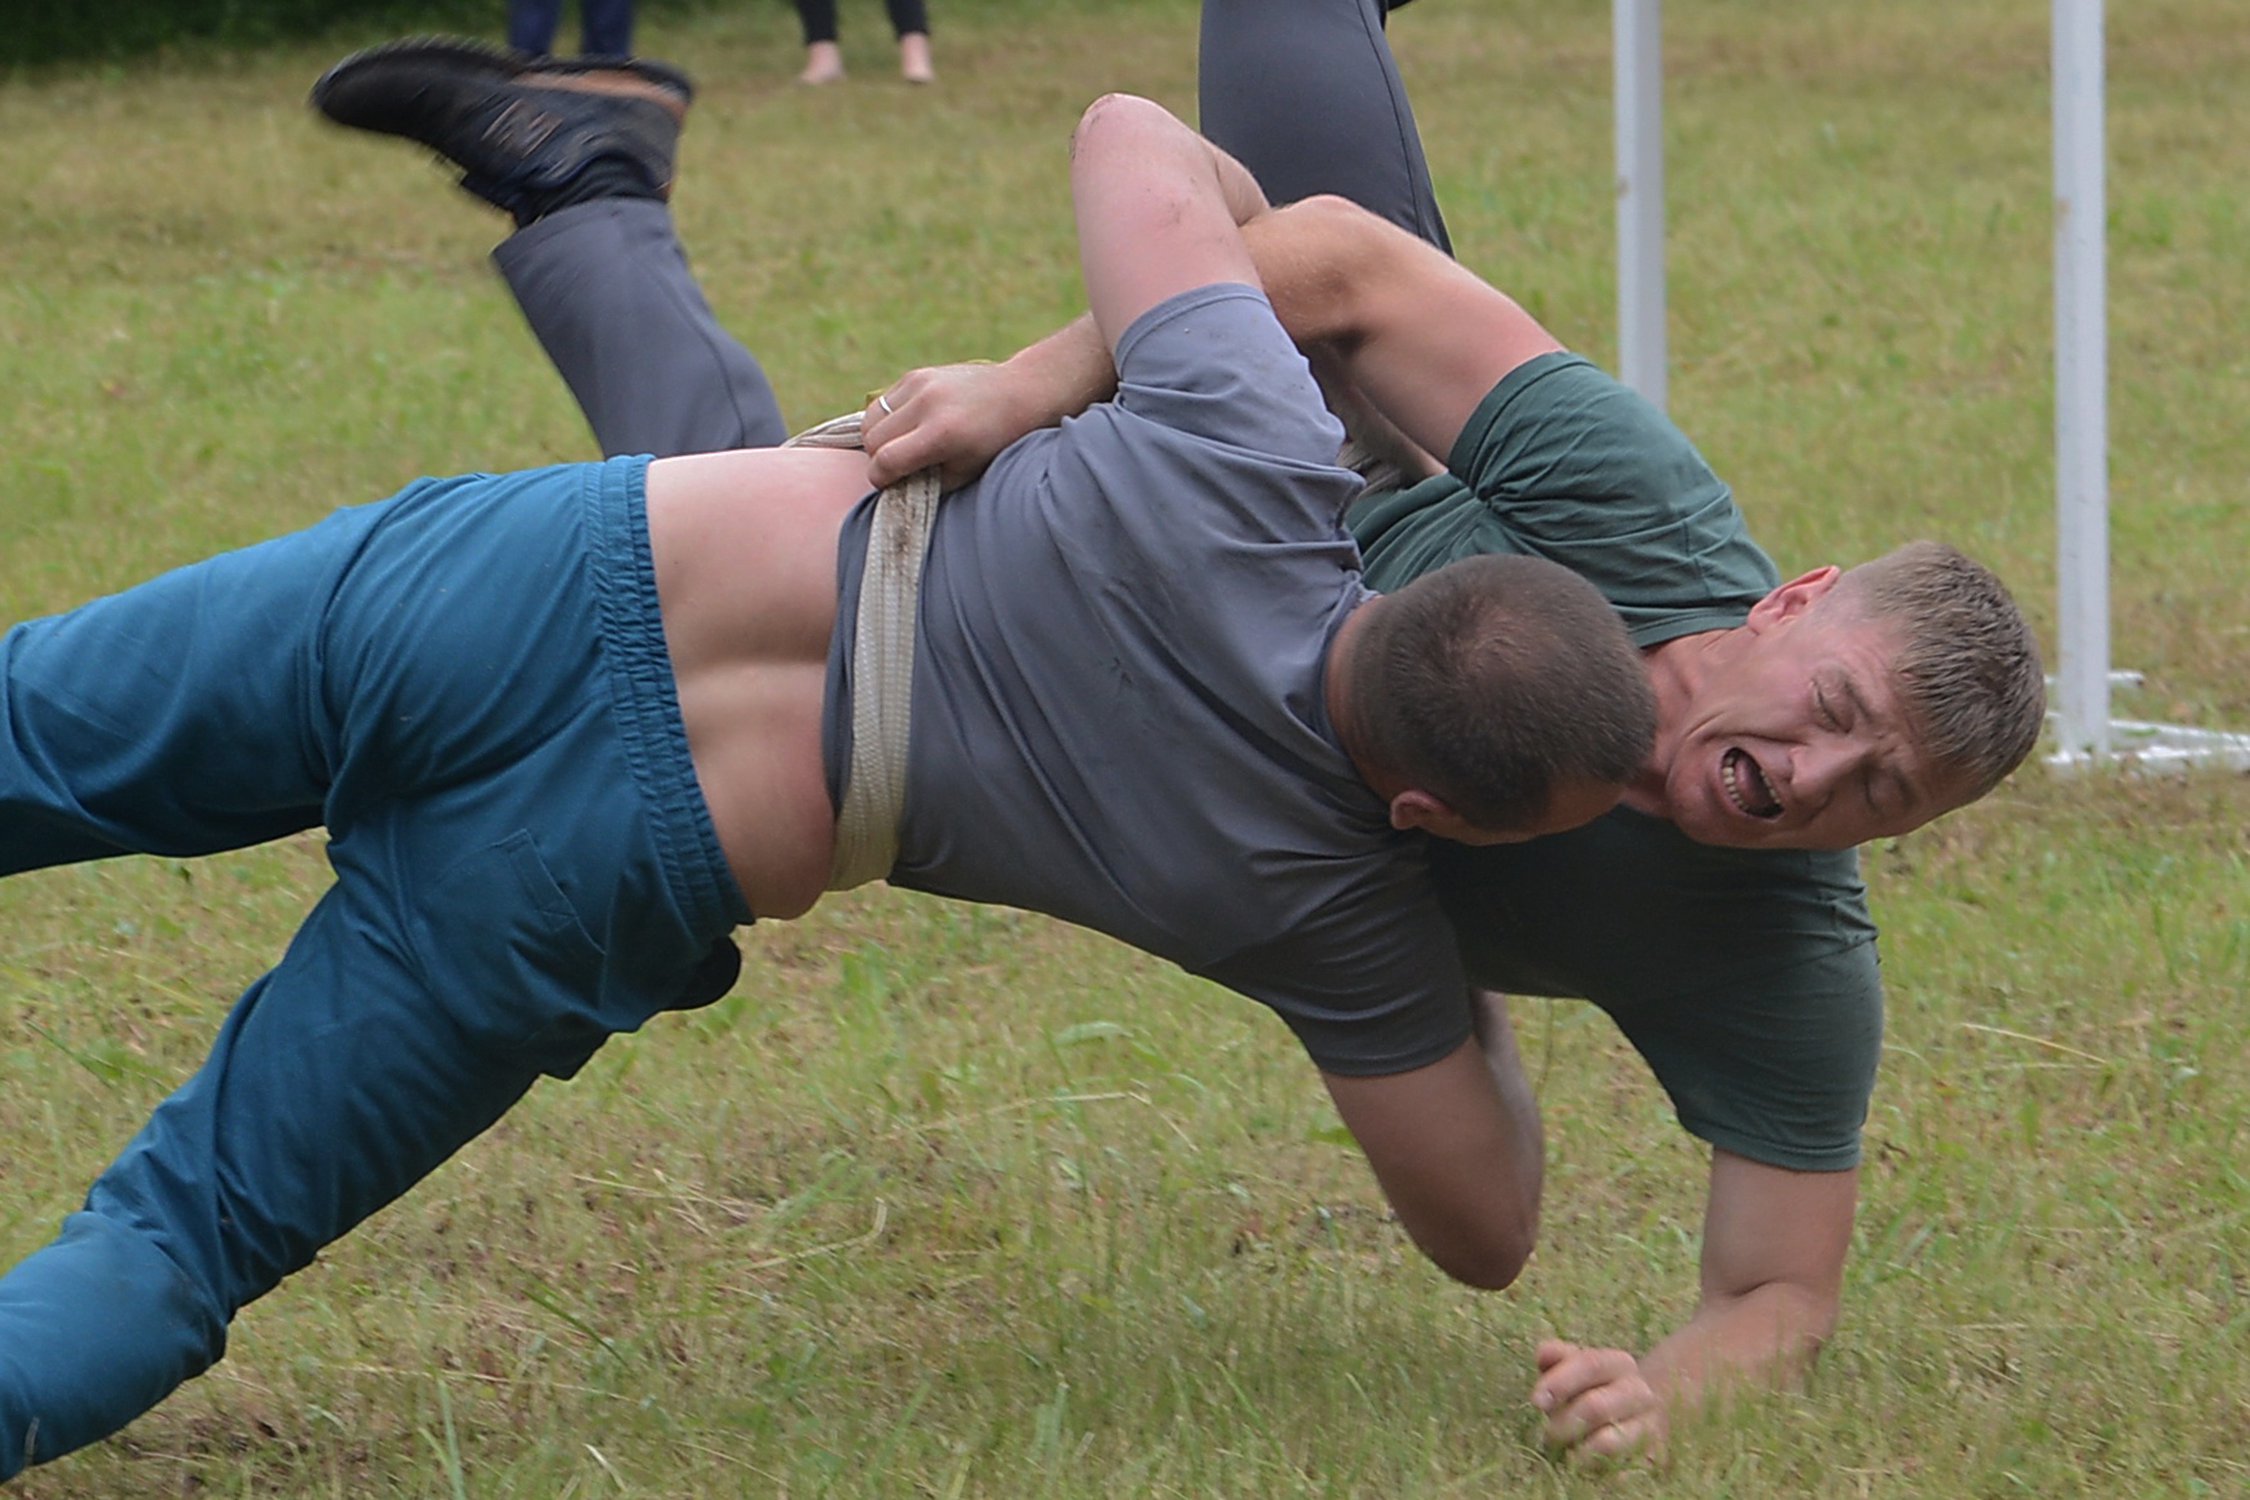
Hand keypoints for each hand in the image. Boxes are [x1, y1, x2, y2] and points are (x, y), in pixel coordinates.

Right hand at [862, 361, 1042, 491]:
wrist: (1018, 394)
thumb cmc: (995, 441)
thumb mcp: (966, 471)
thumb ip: (927, 482)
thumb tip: (895, 487)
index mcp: (942, 433)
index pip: (886, 460)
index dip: (880, 479)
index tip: (888, 485)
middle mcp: (927, 404)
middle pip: (873, 440)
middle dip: (878, 460)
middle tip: (896, 469)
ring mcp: (920, 384)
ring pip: (871, 419)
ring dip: (877, 438)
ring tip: (897, 448)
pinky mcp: (917, 375)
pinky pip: (882, 403)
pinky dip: (886, 419)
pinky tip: (906, 427)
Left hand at [1531, 1339, 1666, 1460]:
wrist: (1640, 1414)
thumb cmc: (1593, 1388)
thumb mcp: (1575, 1367)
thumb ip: (1557, 1357)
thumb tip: (1543, 1353)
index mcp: (1619, 1363)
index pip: (1589, 1365)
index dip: (1560, 1382)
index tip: (1535, 1401)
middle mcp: (1640, 1392)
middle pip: (1597, 1407)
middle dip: (1563, 1423)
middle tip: (1546, 1436)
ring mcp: (1649, 1427)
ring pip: (1610, 1443)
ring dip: (1578, 1451)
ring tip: (1564, 1454)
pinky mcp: (1653, 1458)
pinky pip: (1625, 1470)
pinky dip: (1601, 1472)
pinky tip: (1585, 1469)